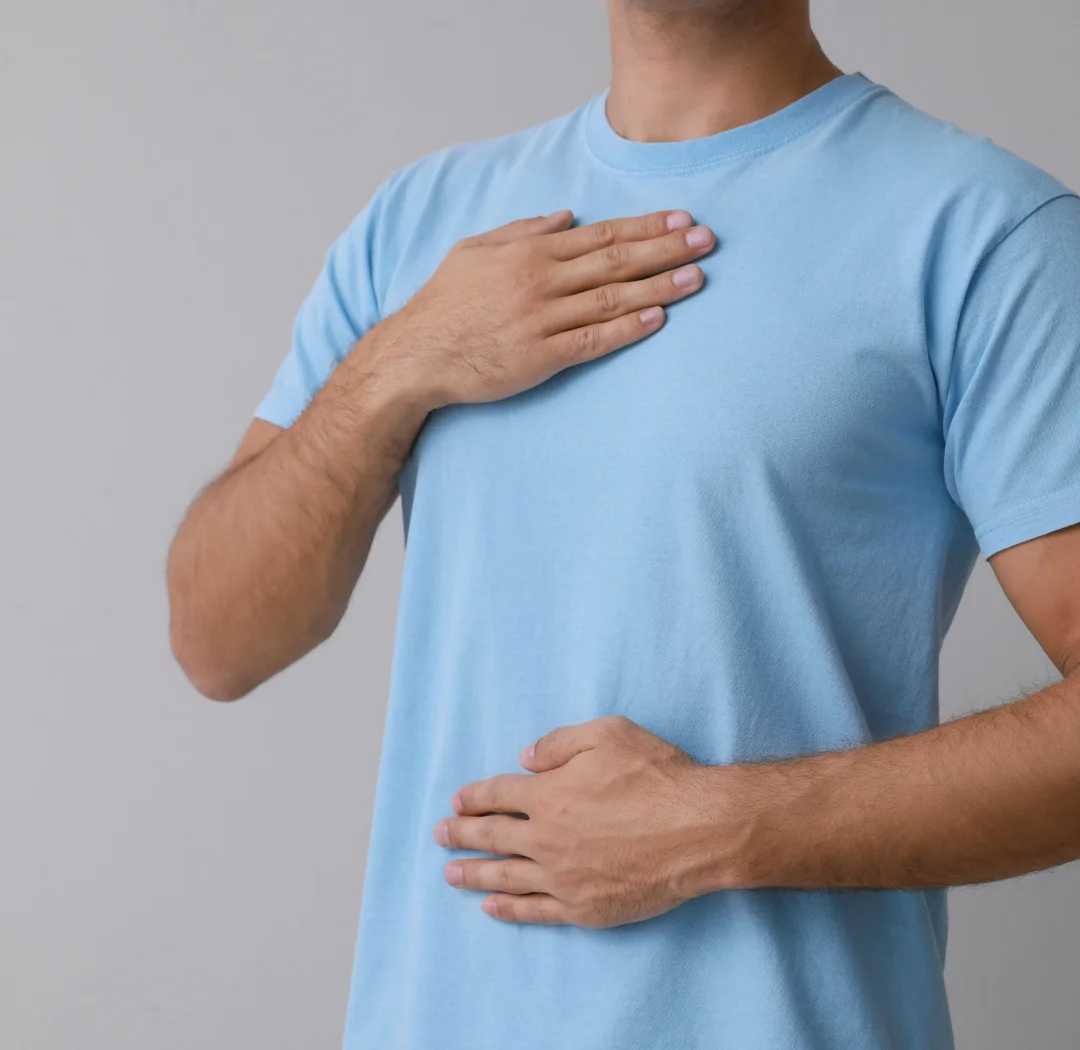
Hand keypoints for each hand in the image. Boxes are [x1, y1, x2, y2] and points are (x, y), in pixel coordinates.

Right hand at [375, 209, 714, 408]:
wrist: (417, 356)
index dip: (645, 226)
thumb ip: (523, 230)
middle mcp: (541, 281)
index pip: (600, 235)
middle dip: (666, 248)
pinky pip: (594, 340)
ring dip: (659, 286)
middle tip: (707, 240)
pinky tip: (659, 319)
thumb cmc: (444, 304)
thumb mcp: (474, 251)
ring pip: (612, 298)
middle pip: (616, 261)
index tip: (681, 218)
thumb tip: (566, 215)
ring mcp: (542, 320)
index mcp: (528, 252)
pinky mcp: (541, 358)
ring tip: (697, 276)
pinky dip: (628, 329)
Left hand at [433, 715, 729, 927]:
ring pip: (505, 876)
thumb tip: (526, 757)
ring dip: (473, 873)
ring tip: (450, 873)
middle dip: (460, 834)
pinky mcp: (583, 907)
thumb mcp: (608, 734)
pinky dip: (508, 908)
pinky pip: (534, 910)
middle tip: (439, 835)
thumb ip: (560, 742)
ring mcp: (562, 876)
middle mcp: (546, 837)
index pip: (497, 794)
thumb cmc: (657, 777)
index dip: (474, 797)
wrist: (698, 830)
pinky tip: (491, 907)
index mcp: (548, 794)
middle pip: (491, 836)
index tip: (457, 803)